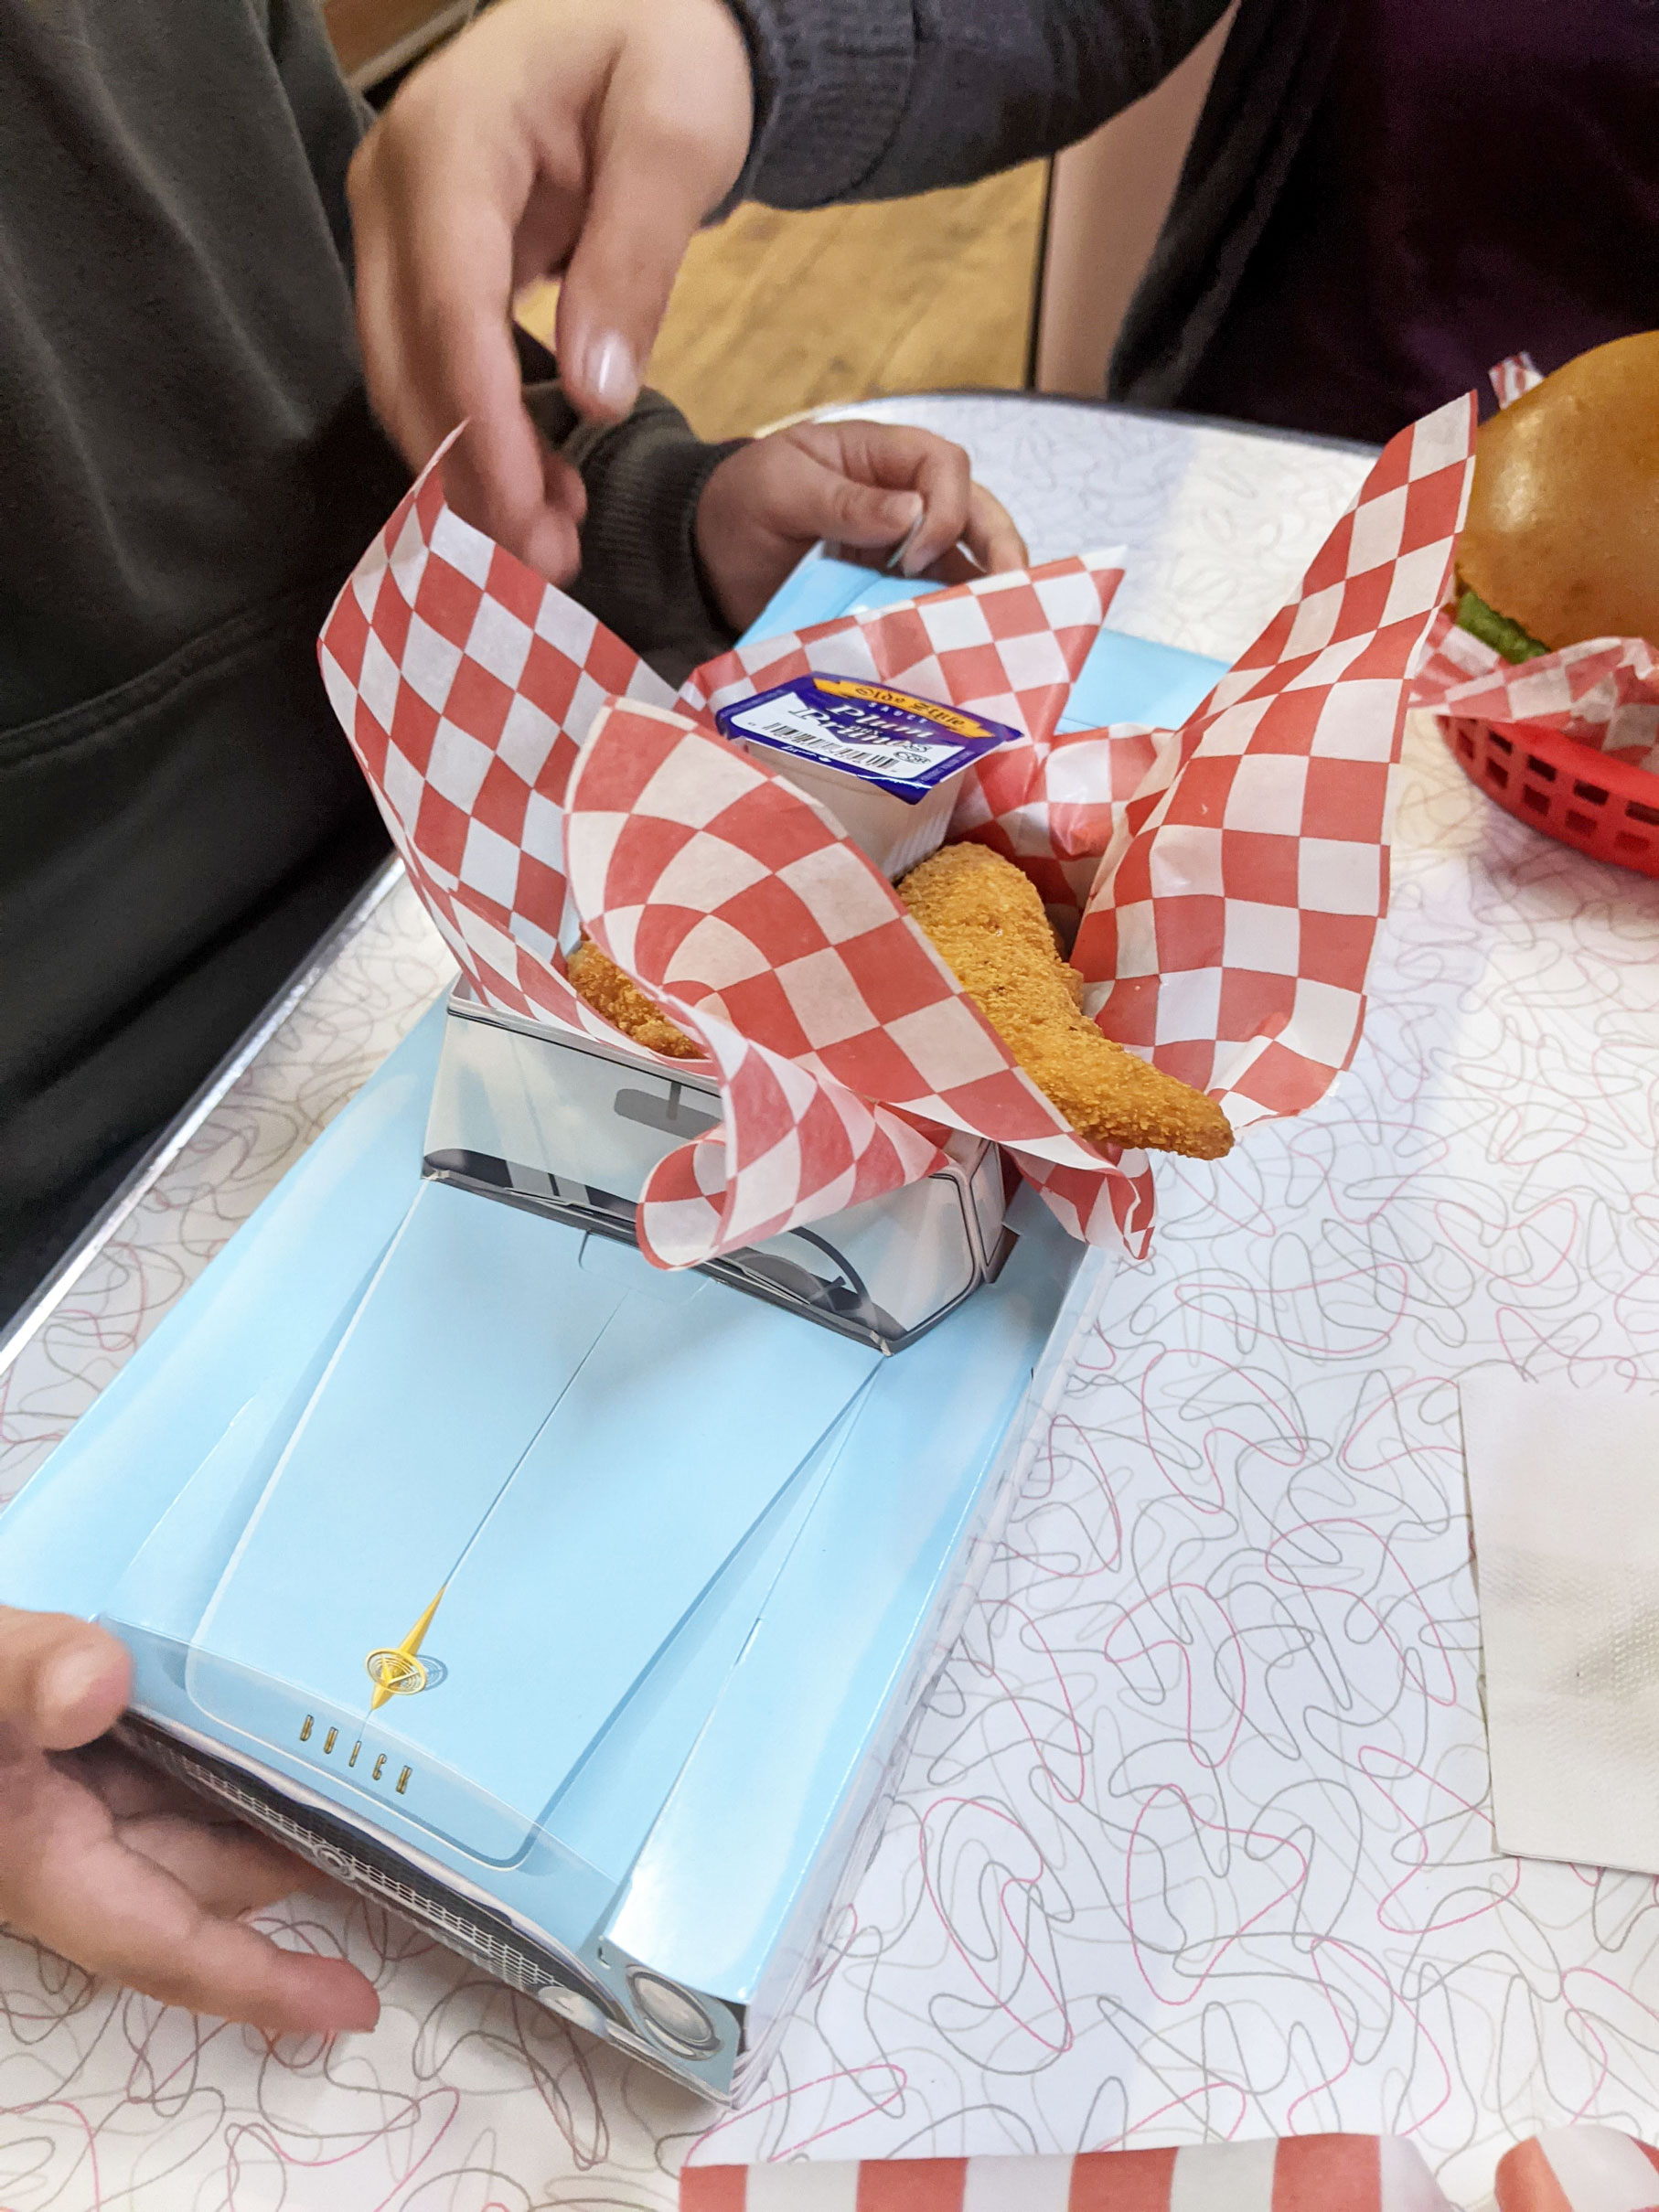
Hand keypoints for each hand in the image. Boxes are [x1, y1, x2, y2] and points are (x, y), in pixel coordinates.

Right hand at [0, 1608, 376, 2033]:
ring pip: (176, 1823)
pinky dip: (206, 1752)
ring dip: (256, 1807)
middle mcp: (49, 1848)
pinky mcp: (50, 1756)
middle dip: (290, 1870)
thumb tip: (102, 1684)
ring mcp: (49, 1802)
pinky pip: (146, 1770)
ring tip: (359, 1774)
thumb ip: (22, 1677)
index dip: (258, 1982)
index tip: (352, 2007)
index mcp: (32, 1862)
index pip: (164, 1941)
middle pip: (194, 1881)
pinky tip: (256, 1711)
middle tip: (404, 1836)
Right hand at [349, 0, 752, 578]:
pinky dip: (482, 433)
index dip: (482, 422)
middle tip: (549, 560)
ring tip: (555, 541)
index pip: (449, 304)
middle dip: (470, 469)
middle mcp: (396, 183)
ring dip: (472, 467)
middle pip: (407, 354)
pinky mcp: (423, 261)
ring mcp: (399, 224)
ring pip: (408, 372)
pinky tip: (544, 485)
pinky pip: (436, 362)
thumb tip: (596, 398)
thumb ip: (635, 262)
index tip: (525, 512)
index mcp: (450, 138)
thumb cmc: (664, 49)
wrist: (642, 12)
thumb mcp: (676, 138)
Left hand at [695, 421, 1029, 631]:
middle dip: (1000, 548)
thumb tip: (913, 514)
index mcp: (879, 455)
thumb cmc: (739, 505)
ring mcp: (901, 549)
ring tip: (1008, 627)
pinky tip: (963, 649)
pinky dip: (952, 624)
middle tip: (1016, 591)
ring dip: (987, 593)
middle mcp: (903, 498)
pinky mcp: (890, 594)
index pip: (943, 465)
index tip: (914, 554)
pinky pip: (934, 603)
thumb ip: (844, 500)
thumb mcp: (781, 488)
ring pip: (966, 562)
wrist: (703, 560)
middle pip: (974, 513)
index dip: (945, 507)